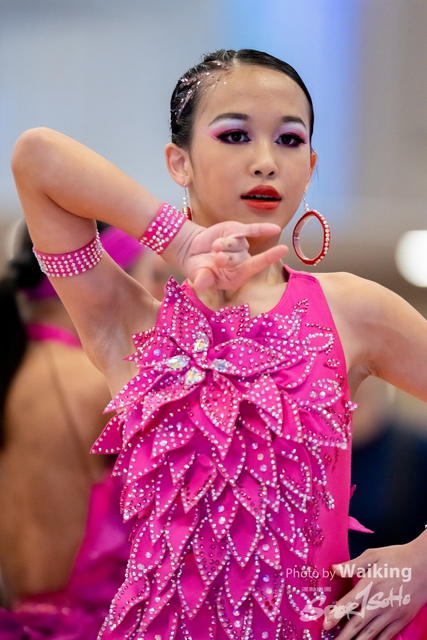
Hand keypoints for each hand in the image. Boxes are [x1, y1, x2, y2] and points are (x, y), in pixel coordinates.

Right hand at [166, 220, 287, 289]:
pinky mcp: (237, 232)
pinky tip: (275, 229)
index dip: (267, 258)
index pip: (253, 267)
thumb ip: (202, 279)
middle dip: (227, 257)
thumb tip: (201, 284)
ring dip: (225, 244)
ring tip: (213, 247)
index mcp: (236, 277)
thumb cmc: (197, 267)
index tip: (282, 250)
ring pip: (238, 242)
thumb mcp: (197, 275)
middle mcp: (242, 262)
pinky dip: (262, 228)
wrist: (190, 250)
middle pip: (241, 257)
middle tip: (216, 258)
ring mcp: (241, 246)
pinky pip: (251, 230)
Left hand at [324, 536, 426, 638]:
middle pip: (358, 623)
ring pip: (371, 632)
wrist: (424, 565)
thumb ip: (353, 565)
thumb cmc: (397, 557)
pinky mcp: (402, 619)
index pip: (349, 603)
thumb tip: (334, 569)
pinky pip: (387, 635)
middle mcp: (379, 602)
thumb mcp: (373, 555)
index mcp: (370, 585)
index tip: (325, 624)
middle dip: (344, 635)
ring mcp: (392, 613)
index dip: (336, 614)